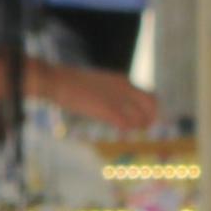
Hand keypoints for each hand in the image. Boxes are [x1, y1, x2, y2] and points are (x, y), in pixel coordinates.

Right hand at [35, 60, 162, 134]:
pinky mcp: (108, 110)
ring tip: (130, 130)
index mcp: (123, 81)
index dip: (151, 109)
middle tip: (144, 127)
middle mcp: (125, 89)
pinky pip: (126, 124)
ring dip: (138, 126)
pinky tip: (119, 130)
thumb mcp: (99, 84)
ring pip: (141, 118)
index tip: (147, 118)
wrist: (59, 81)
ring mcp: (117, 99)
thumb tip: (118, 106)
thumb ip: (112, 93)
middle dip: (150, 118)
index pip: (150, 96)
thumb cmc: (73, 83)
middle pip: (151, 106)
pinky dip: (126, 129)